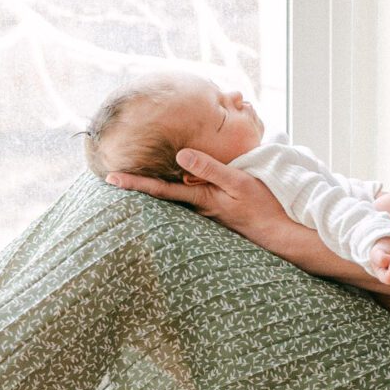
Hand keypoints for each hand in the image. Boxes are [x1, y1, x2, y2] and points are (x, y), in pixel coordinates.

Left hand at [104, 149, 297, 253]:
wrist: (280, 233)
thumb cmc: (263, 205)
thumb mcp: (238, 182)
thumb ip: (210, 168)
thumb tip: (180, 155)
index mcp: (200, 198)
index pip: (160, 190)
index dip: (135, 184)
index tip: (110, 178)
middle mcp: (199, 207)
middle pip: (162, 196)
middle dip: (137, 187)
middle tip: (109, 179)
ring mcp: (207, 212)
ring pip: (175, 198)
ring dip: (155, 189)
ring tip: (132, 178)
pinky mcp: (217, 211)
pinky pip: (191, 198)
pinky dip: (177, 189)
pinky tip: (174, 183)